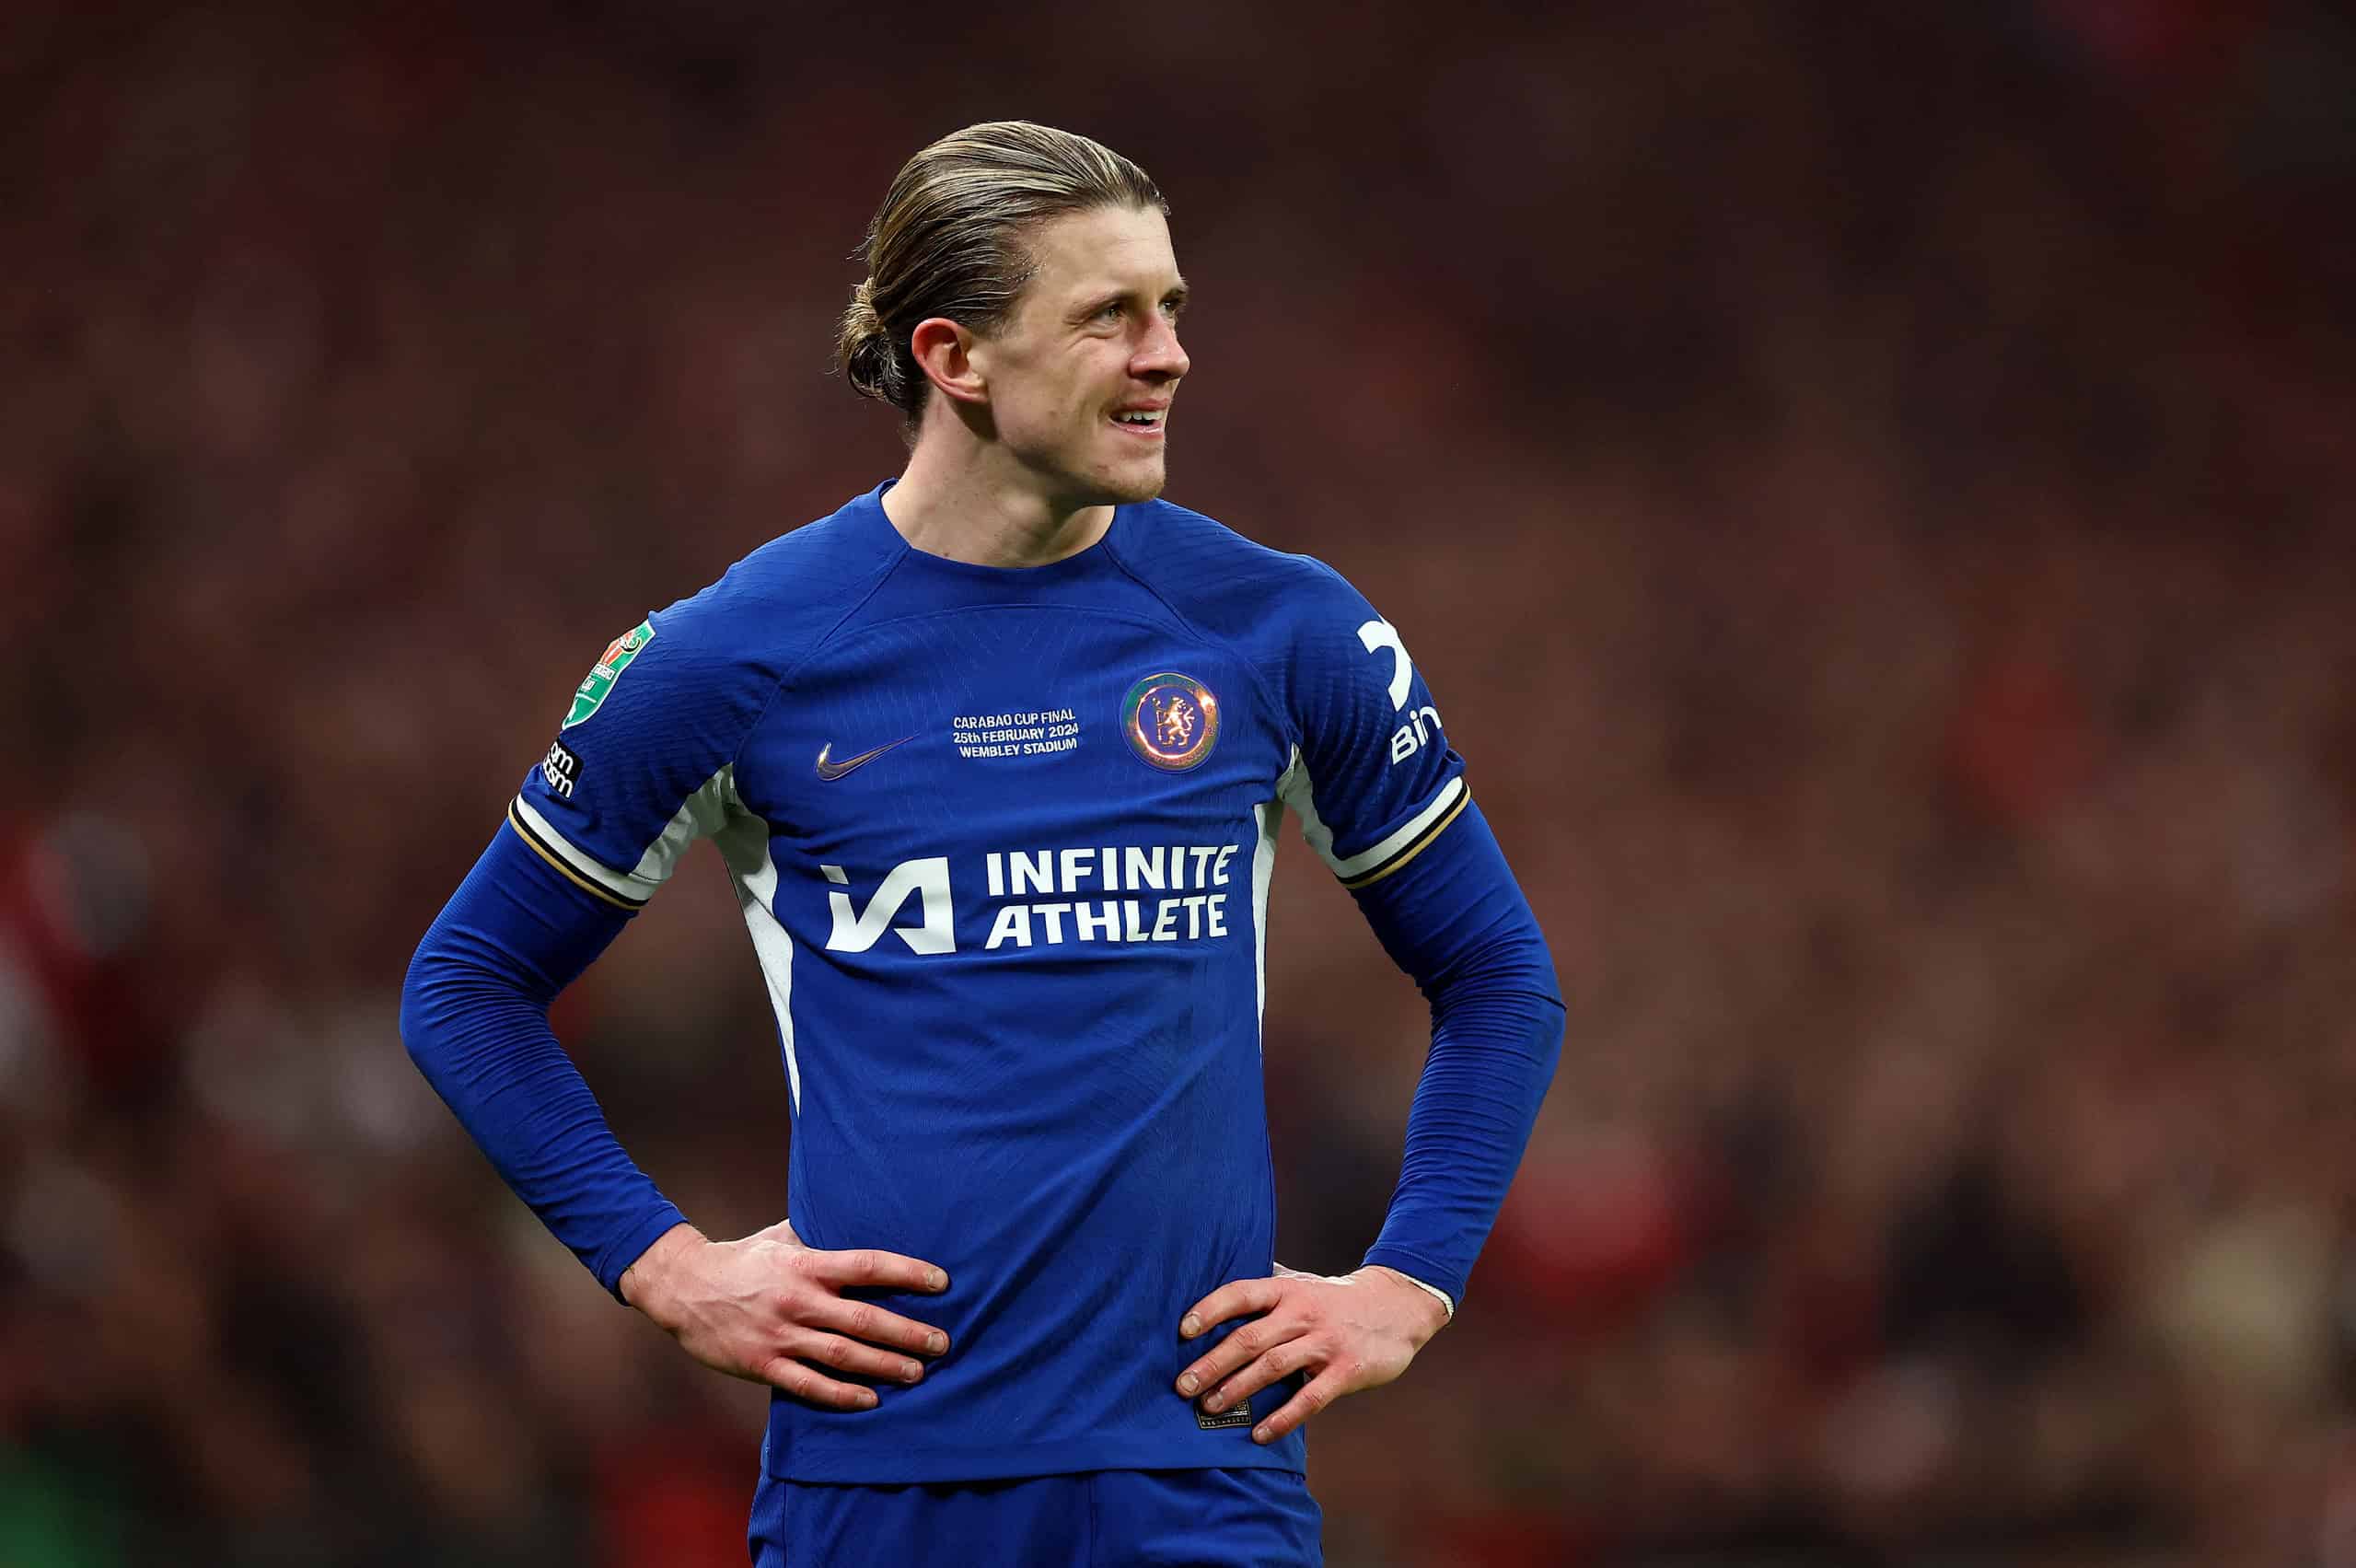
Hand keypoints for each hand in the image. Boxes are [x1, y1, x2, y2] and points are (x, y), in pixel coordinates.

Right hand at [620, 1219, 950, 1410]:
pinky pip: (809, 1385)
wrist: (683, 1287)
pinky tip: (870, 1400)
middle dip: (908, 1332)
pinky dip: (842, 1395)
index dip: (908, 1273)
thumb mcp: (781, 1237)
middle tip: (942, 1343)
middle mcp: (798, 1300)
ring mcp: (781, 1335)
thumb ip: (820, 1237)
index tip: (942, 1282)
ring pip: (843, 1355)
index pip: (868, 1265)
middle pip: (864, 1318)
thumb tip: (861, 1220)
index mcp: (806, 1264)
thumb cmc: (740, 1260)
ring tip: (918, 1373)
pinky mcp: (763, 1364)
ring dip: (884, 1366)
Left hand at [1174, 1262, 1447, 1443]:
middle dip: (1213, 1363)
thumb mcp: (1302, 1284)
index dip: (1210, 1310)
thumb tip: (1218, 1286)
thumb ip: (1266, 1289)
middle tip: (1183, 1386)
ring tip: (1212, 1407)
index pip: (1241, 1294)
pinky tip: (1259, 1433)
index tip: (1183, 1330)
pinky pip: (1309, 1398)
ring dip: (1239, 1388)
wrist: (1398, 1307)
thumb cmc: (1336, 1299)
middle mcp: (1302, 1313)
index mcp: (1287, 1291)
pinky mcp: (1346, 1371)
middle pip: (1250, 1338)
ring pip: (1274, 1367)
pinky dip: (1283, 1418)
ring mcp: (1325, 1342)